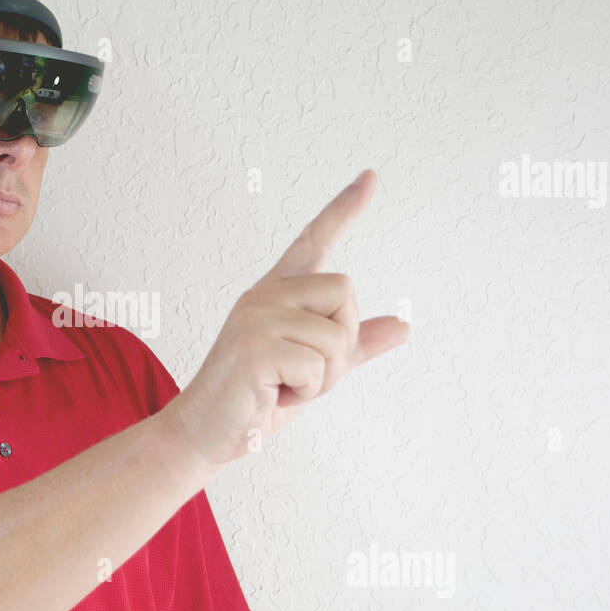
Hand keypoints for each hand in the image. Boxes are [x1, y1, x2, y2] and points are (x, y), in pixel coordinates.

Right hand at [161, 169, 409, 466]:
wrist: (207, 434)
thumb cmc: (254, 400)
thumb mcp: (314, 370)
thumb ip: (353, 346)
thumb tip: (402, 326)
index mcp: (275, 293)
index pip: (313, 240)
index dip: (344, 208)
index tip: (371, 176)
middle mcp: (263, 295)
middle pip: (345, 292)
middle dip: (341, 342)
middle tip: (303, 373)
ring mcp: (256, 317)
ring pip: (336, 336)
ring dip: (324, 376)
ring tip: (284, 386)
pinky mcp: (255, 347)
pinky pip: (318, 365)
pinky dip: (307, 390)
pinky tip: (273, 394)